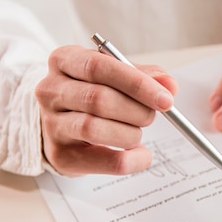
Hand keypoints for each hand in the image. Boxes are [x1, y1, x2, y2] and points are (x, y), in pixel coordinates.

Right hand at [35, 45, 177, 175]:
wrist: (62, 125)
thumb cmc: (92, 94)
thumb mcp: (115, 76)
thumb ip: (143, 76)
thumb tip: (169, 85)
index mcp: (65, 60)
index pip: (99, 66)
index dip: (136, 84)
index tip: (165, 99)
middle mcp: (51, 90)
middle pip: (98, 99)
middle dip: (136, 111)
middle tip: (151, 116)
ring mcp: (52, 124)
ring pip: (94, 128)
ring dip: (130, 134)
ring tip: (137, 133)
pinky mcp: (61, 155)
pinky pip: (103, 160)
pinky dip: (131, 160)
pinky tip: (141, 155)